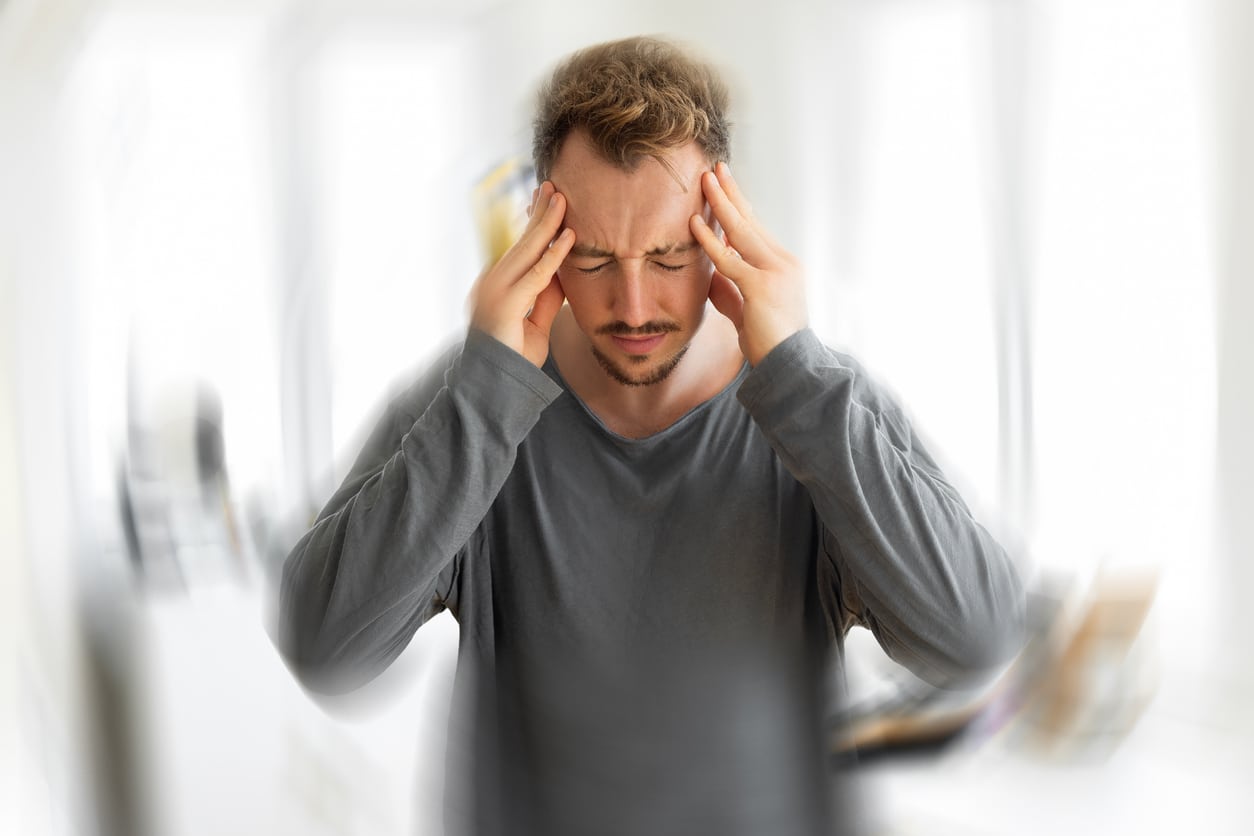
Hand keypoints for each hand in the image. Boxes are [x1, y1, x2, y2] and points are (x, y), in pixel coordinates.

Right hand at [469, 180, 574, 366]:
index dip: (534, 225)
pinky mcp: (506, 304)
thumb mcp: (536, 323)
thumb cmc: (513, 358)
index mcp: (497, 286)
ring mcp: (496, 291)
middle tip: (553, 186)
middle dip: (539, 213)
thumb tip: (561, 273)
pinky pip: (537, 275)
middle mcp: (492, 283)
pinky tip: (569, 237)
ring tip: (562, 198)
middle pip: (521, 242)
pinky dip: (555, 255)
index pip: (519, 249)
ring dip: (547, 222)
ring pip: (527, 249)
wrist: (494, 386)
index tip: (546, 202)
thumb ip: (546, 297)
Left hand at [690, 162, 807, 365]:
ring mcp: (775, 272)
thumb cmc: (769, 344)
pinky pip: (728, 259)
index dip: (739, 207)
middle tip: (715, 168)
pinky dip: (709, 240)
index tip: (724, 187)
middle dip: (731, 193)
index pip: (757, 230)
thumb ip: (730, 292)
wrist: (788, 367)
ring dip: (721, 203)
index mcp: (783, 267)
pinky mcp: (762, 286)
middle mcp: (783, 263)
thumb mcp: (745, 313)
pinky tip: (694, 223)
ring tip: (705, 180)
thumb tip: (711, 276)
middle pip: (751, 221)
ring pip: (742, 230)